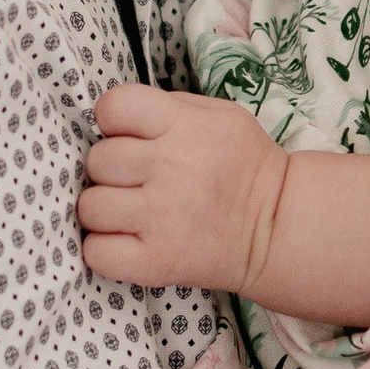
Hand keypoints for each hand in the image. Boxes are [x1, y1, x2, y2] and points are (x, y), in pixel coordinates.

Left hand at [80, 82, 286, 291]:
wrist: (279, 227)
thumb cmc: (243, 165)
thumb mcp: (219, 115)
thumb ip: (167, 108)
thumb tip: (114, 116)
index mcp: (182, 126)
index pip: (113, 107)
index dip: (113, 121)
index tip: (128, 135)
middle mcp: (169, 168)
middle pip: (97, 160)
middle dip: (112, 169)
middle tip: (138, 180)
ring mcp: (160, 218)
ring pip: (90, 207)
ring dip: (105, 210)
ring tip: (131, 213)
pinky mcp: (157, 261)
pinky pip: (96, 253)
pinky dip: (104, 249)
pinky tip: (126, 241)